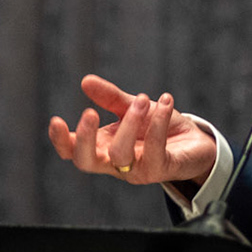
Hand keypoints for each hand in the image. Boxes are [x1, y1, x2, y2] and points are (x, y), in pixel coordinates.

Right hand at [48, 74, 217, 185]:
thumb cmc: (159, 127)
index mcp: (104, 147)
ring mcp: (137, 170)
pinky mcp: (161, 170)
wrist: (195, 142)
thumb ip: (111, 98)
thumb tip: (85, 81)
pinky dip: (158, 123)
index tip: (56, 120)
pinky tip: (166, 102)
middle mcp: (116, 163)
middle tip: (89, 113)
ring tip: (143, 99)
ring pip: (121, 154)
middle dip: (84, 139)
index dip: (60, 140)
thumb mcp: (133, 108)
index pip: (73, 151)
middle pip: (86, 162)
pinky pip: (154, 149)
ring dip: (130, 122)